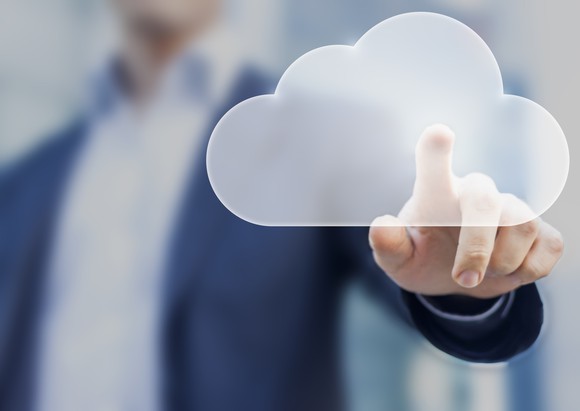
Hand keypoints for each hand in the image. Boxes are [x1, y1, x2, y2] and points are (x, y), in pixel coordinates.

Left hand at [369, 125, 563, 298]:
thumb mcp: (399, 260)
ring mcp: (512, 209)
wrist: (457, 281)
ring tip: (477, 276)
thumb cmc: (423, 258)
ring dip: (500, 263)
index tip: (438, 133)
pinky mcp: (540, 231)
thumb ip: (389, 245)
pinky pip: (548, 245)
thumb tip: (382, 225)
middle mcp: (475, 193)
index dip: (436, 152)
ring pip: (522, 225)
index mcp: (436, 196)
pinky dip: (527, 269)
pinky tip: (507, 271)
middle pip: (486, 201)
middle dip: (476, 246)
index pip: (434, 167)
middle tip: (462, 278)